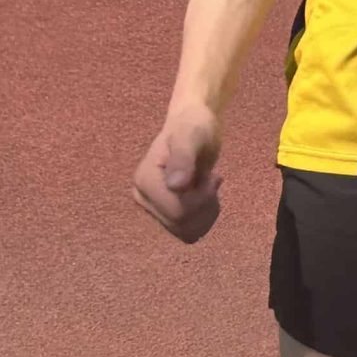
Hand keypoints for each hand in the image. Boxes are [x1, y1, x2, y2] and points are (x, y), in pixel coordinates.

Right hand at [133, 106, 223, 243]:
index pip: (178, 212)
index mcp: (144, 181)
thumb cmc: (193, 126)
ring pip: (186, 231)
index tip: (214, 178)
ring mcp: (152, 206)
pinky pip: (187, 230)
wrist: (193, 125)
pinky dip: (205, 216)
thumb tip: (175, 186)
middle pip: (182, 224)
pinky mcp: (164, 211)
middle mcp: (142, 197)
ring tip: (208, 185)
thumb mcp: (191, 137)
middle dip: (206, 205)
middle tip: (212, 180)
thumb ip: (183, 159)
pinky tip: (207, 195)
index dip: (202, 200)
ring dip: (207, 211)